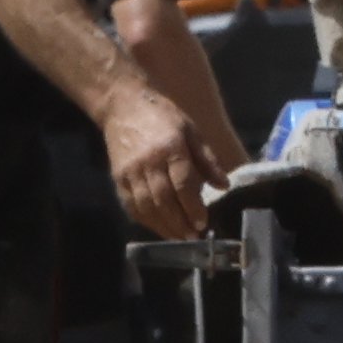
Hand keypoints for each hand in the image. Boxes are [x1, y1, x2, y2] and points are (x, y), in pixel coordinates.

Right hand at [100, 77, 211, 241]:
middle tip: (193, 236)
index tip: (203, 223)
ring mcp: (130, 172)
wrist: (123, 105)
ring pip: (147, 206)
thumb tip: (224, 185)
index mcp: (170, 148)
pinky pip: (131, 205)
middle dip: (180, 222)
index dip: (193, 207)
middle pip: (164, 199)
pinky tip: (159, 227)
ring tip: (179, 237)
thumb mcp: (192, 131)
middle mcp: (148, 162)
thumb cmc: (163, 117)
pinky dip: (146, 220)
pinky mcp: (118, 178)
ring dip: (164, 226)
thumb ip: (207, 160)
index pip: (183, 184)